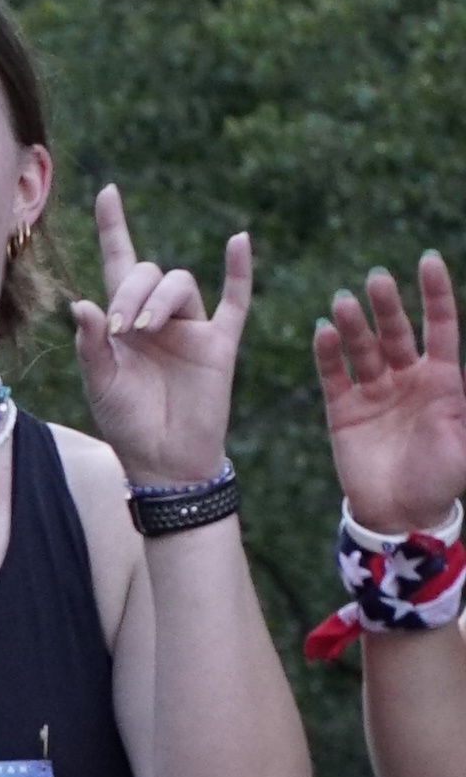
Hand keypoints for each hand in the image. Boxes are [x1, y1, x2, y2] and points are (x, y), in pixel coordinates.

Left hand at [69, 189, 248, 490]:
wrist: (164, 461)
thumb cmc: (127, 423)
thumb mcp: (99, 383)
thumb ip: (90, 344)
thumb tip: (81, 303)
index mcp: (122, 322)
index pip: (118, 264)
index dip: (113, 228)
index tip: (107, 191)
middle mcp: (157, 317)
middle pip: (148, 273)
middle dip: (130, 293)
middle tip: (120, 329)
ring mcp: (190, 328)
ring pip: (180, 283)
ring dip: (160, 298)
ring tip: (143, 329)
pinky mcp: (219, 343)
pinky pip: (235, 300)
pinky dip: (239, 271)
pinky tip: (239, 242)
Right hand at [311, 254, 465, 535]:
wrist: (401, 515)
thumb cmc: (442, 479)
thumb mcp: (465, 442)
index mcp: (441, 380)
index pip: (439, 326)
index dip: (435, 294)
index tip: (427, 261)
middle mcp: (406, 377)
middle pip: (396, 331)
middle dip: (387, 304)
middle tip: (377, 279)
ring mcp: (373, 391)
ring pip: (363, 347)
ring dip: (353, 323)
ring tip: (342, 302)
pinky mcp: (343, 409)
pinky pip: (334, 374)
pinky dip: (327, 353)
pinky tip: (323, 332)